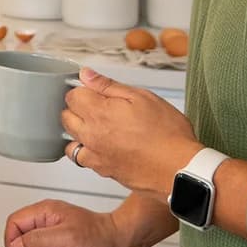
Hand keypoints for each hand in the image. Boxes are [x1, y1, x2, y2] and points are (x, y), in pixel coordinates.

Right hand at [4, 199, 124, 246]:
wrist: (117, 243)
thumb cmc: (97, 236)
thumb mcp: (65, 238)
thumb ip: (38, 239)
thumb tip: (16, 244)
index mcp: (45, 210)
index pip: (14, 221)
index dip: (11, 240)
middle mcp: (46, 219)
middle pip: (20, 235)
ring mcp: (51, 230)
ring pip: (30, 246)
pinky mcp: (57, 242)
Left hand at [62, 68, 199, 198]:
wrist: (180, 169)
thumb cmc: (167, 133)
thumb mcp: (142, 97)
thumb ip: (108, 86)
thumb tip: (86, 75)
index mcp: (99, 113)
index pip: (72, 96)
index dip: (81, 89)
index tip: (92, 90)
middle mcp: (92, 135)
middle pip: (66, 117)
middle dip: (76, 108)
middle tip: (95, 105)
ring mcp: (96, 155)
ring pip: (70, 141)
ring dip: (77, 131)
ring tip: (95, 126)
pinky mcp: (104, 171)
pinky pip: (82, 160)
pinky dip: (84, 152)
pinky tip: (99, 146)